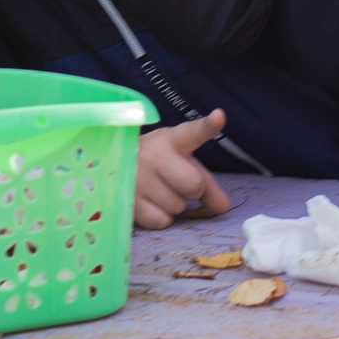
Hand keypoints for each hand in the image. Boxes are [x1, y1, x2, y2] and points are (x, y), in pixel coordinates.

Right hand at [134, 110, 234, 230]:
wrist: (114, 165)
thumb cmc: (157, 164)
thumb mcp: (182, 162)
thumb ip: (207, 183)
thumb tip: (224, 207)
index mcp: (171, 140)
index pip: (192, 132)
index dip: (207, 126)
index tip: (219, 117)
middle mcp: (154, 156)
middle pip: (194, 184)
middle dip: (193, 190)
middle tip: (179, 183)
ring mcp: (138, 178)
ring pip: (178, 207)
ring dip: (174, 204)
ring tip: (158, 190)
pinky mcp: (129, 200)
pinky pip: (162, 221)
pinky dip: (161, 217)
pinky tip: (149, 202)